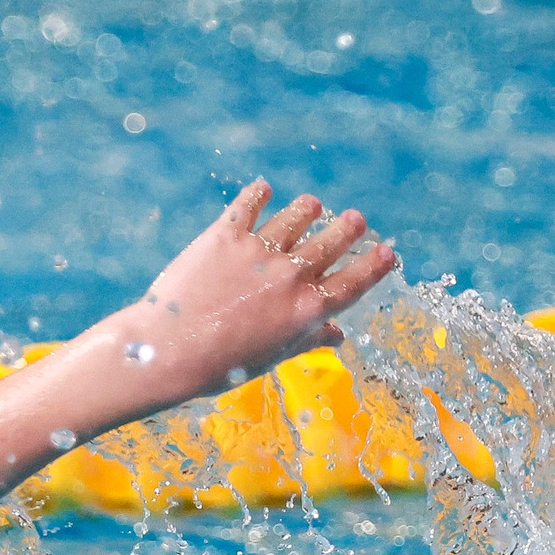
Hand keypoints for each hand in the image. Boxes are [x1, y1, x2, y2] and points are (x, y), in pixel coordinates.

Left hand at [107, 179, 396, 404]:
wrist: (166, 352)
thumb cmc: (219, 365)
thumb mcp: (271, 358)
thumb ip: (306, 340)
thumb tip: (336, 336)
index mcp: (306, 311)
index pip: (353, 282)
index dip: (374, 265)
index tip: (388, 252)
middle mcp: (291, 276)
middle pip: (333, 242)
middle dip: (349, 228)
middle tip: (356, 219)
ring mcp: (260, 252)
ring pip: (298, 215)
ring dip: (308, 209)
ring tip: (312, 205)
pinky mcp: (226, 235)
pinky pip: (250, 203)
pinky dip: (259, 193)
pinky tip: (264, 189)